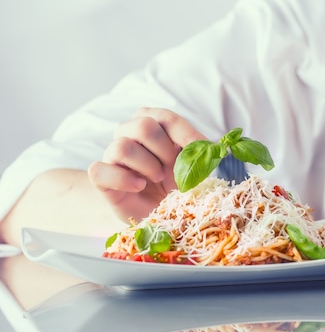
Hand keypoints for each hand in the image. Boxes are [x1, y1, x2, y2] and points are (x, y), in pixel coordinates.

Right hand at [88, 107, 206, 220]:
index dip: (185, 134)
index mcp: (153, 125)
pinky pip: (99, 170)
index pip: (166, 118)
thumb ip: (200, 154)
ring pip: (122, 146)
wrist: (156, 213)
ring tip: (157, 179)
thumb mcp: (193, 168)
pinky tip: (139, 186)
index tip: (202, 149)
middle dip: (163, 151)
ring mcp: (112, 155)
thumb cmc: (174, 185)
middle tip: (171, 169)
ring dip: (147, 166)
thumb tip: (217, 149)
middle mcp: (129, 134)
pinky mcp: (101, 177)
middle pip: (142, 126)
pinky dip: (122, 179)